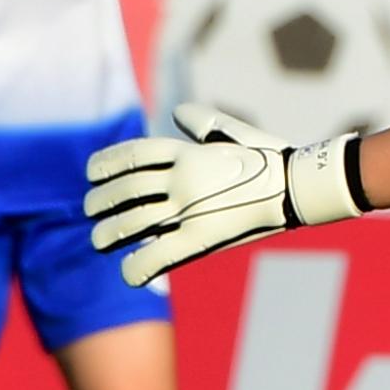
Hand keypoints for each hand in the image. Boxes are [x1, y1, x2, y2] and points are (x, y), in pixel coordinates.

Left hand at [85, 106, 363, 284]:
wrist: (301, 185)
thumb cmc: (272, 158)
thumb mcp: (235, 131)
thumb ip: (203, 122)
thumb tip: (178, 114)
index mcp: (188, 152)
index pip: (135, 154)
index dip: (108, 163)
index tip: (92, 172)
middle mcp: (183, 178)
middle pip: (127, 188)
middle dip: (102, 200)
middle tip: (89, 209)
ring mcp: (190, 209)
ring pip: (135, 221)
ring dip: (109, 232)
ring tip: (97, 240)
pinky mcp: (203, 239)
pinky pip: (160, 256)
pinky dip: (139, 267)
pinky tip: (128, 275)